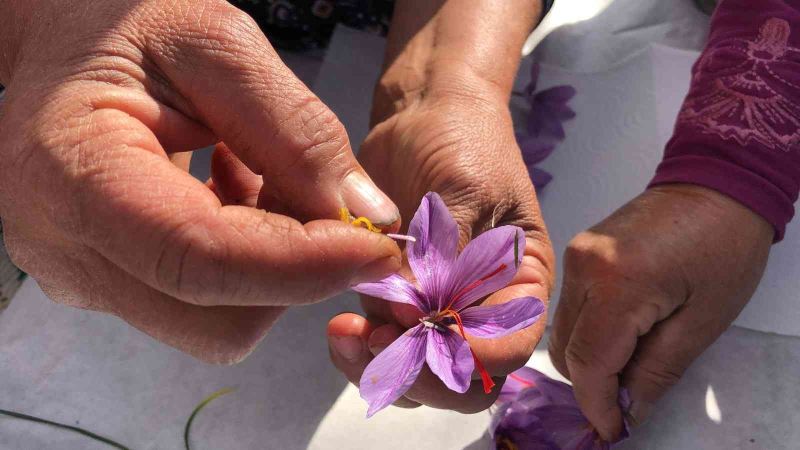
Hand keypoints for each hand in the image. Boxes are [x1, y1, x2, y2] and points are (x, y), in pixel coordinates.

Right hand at [0, 0, 401, 362]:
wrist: (61, 45)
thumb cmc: (119, 24)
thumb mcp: (215, 45)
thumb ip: (296, 129)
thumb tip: (369, 216)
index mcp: (73, 177)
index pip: (202, 260)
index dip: (303, 264)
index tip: (378, 246)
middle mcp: (67, 253)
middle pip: (218, 319)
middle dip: (294, 269)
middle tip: (314, 190)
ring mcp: (86, 280)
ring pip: (220, 321)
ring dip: (275, 262)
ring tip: (256, 171)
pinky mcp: (114, 286)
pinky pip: (207, 305)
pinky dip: (252, 260)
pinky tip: (236, 188)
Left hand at [327, 89, 555, 412]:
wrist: (424, 112)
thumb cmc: (464, 141)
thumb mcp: (467, 190)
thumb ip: (448, 257)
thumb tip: (421, 318)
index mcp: (520, 285)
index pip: (508, 349)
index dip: (469, 358)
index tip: (423, 332)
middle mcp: (481, 308)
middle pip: (463, 379)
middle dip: (421, 375)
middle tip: (377, 341)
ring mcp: (434, 308)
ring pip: (417, 374)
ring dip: (383, 369)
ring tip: (348, 335)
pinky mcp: (393, 298)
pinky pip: (382, 348)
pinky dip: (361, 351)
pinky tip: (340, 325)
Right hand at [548, 184, 772, 439]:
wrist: (717, 184)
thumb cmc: (724, 250)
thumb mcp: (702, 321)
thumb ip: (657, 370)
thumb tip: (627, 410)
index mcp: (617, 283)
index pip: (588, 362)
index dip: (597, 404)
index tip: (611, 432)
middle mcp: (583, 268)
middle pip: (566, 349)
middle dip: (591, 386)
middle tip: (625, 405)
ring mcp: (575, 256)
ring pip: (562, 330)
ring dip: (589, 360)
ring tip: (629, 368)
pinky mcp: (578, 252)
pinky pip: (570, 307)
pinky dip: (589, 333)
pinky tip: (621, 337)